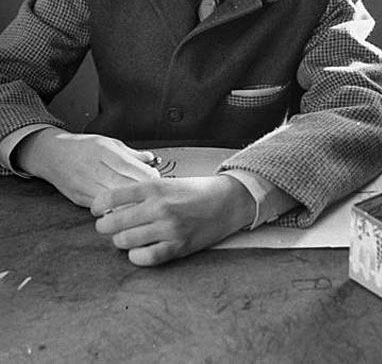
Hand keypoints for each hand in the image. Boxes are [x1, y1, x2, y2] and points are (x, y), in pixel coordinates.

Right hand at [15, 127, 159, 206]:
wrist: (51, 155)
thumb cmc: (82, 146)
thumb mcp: (108, 142)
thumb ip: (131, 153)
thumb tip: (152, 159)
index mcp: (103, 152)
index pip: (131, 168)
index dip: (148, 176)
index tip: (157, 178)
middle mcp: (94, 169)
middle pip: (126, 187)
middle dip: (143, 191)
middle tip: (153, 193)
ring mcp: (86, 186)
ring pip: (115, 201)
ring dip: (131, 203)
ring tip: (142, 203)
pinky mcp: (81, 200)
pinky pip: (104, 208)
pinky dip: (117, 209)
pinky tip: (126, 209)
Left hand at [91, 175, 255, 265]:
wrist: (227, 201)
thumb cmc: (196, 191)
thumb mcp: (167, 183)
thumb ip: (143, 193)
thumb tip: (113, 206)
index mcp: (154, 188)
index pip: (112, 197)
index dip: (98, 205)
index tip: (96, 210)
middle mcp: (159, 207)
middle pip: (113, 222)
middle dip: (105, 227)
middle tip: (108, 226)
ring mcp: (168, 228)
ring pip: (125, 241)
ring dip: (121, 241)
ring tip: (125, 237)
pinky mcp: (178, 246)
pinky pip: (145, 257)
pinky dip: (137, 256)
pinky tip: (139, 250)